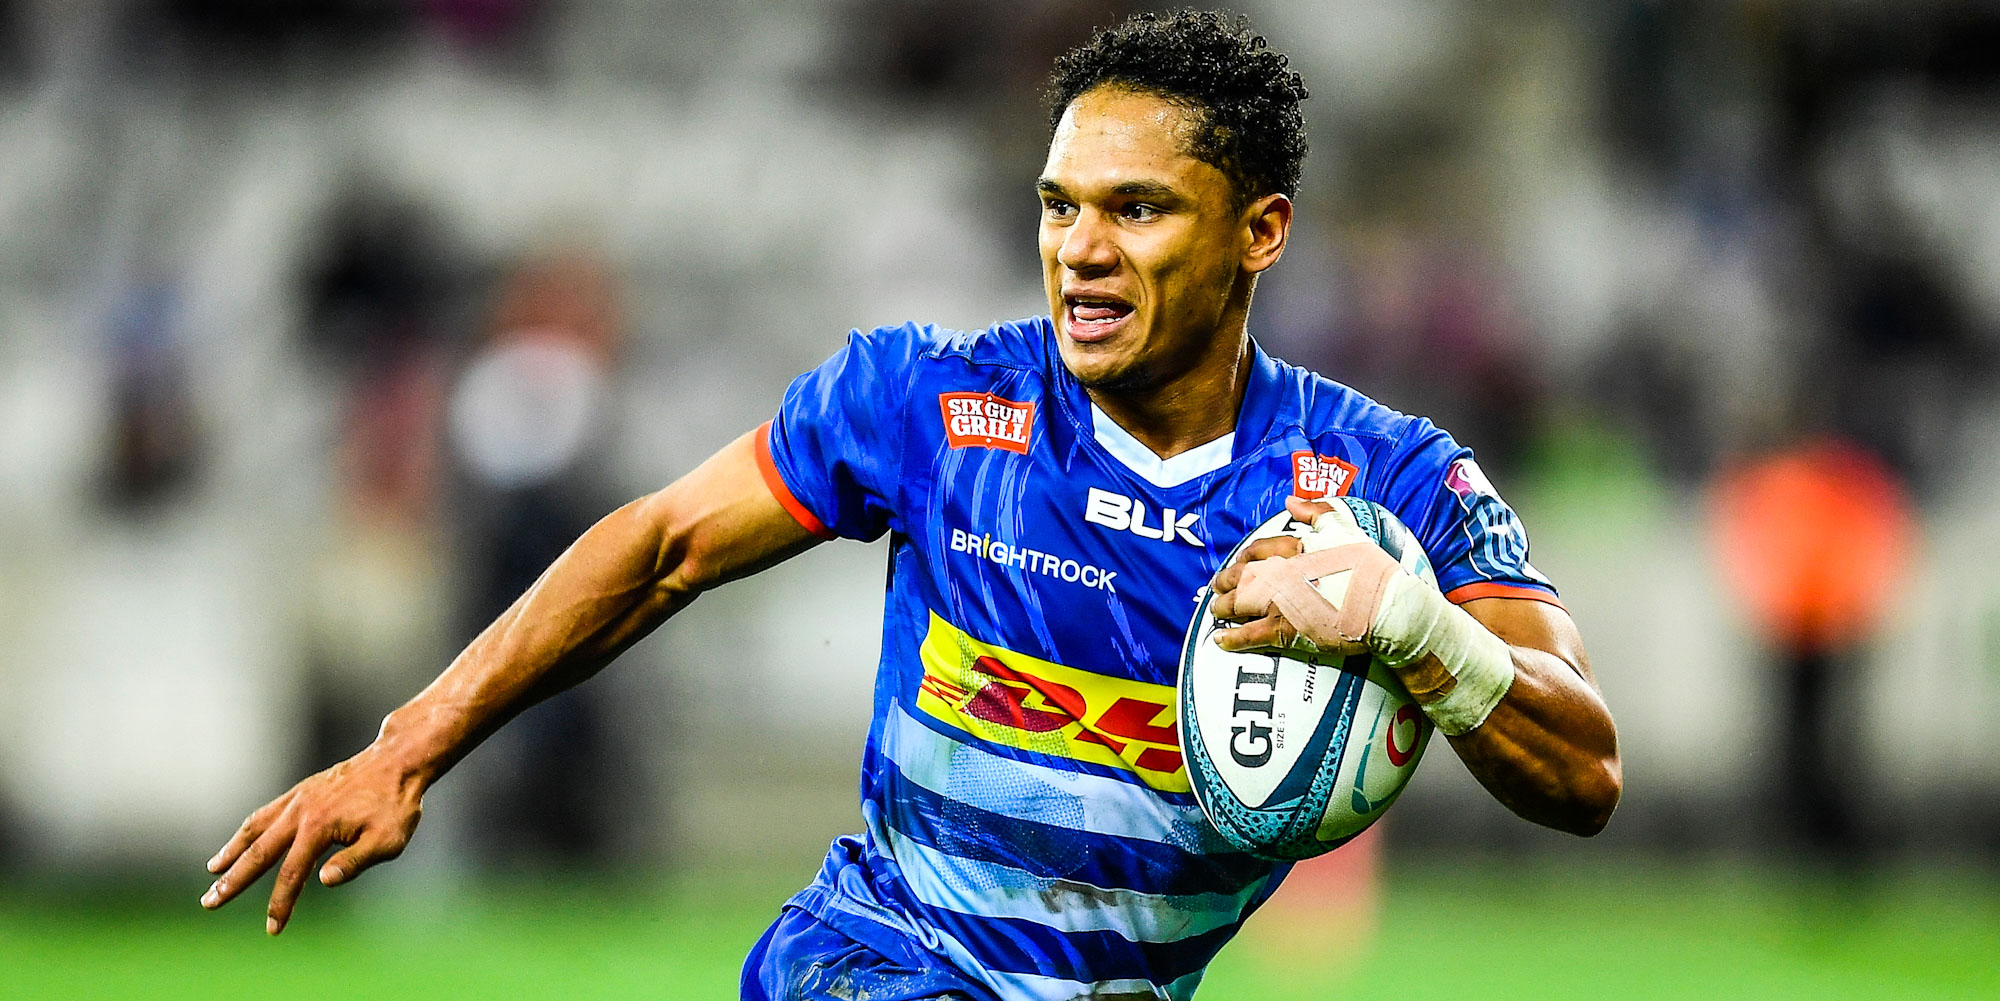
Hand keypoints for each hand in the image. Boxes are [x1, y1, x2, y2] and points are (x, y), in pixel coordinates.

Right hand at [200, 743, 423, 933]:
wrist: (399, 760)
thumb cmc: (396, 804)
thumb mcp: (387, 839)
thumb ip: (355, 860)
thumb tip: (322, 880)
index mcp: (319, 827)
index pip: (292, 874)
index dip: (281, 903)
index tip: (273, 928)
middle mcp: (300, 811)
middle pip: (259, 852)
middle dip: (233, 881)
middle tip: (208, 903)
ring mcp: (299, 798)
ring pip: (255, 828)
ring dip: (232, 851)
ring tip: (213, 872)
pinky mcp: (303, 791)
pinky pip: (267, 812)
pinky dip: (249, 828)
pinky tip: (243, 839)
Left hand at [1208, 496, 1398, 657]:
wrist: (1385, 604)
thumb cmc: (1368, 567)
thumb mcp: (1342, 528)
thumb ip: (1314, 512)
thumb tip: (1291, 500)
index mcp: (1292, 548)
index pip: (1255, 551)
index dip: (1243, 559)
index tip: (1238, 564)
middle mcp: (1279, 574)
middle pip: (1240, 577)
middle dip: (1225, 583)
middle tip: (1217, 588)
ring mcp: (1279, 603)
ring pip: (1239, 605)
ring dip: (1223, 609)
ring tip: (1216, 612)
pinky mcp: (1285, 630)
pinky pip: (1248, 635)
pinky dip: (1231, 639)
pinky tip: (1220, 640)